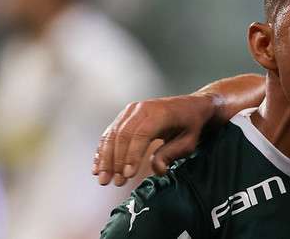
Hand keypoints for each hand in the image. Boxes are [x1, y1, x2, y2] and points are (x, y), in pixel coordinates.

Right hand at [92, 92, 216, 185]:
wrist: (190, 106)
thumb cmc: (191, 125)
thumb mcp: (189, 141)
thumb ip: (172, 154)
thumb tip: (157, 169)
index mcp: (160, 112)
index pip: (141, 134)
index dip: (132, 155)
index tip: (128, 175)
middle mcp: (142, 108)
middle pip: (123, 135)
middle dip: (116, 161)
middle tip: (114, 182)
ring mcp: (131, 111)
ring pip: (113, 135)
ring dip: (106, 159)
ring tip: (104, 179)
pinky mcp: (124, 116)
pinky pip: (110, 133)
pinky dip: (102, 151)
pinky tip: (98, 168)